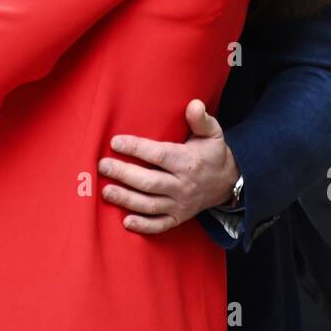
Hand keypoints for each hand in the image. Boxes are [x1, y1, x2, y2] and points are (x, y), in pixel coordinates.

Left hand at [98, 99, 239, 235]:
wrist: (228, 182)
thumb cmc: (212, 154)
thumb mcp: (212, 133)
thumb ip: (201, 119)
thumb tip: (194, 104)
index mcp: (188, 162)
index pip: (158, 155)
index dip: (136, 149)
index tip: (115, 142)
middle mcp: (183, 185)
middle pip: (149, 181)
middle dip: (123, 174)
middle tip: (102, 166)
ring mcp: (180, 204)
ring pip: (150, 204)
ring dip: (126, 199)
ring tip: (106, 191)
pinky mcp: (179, 218)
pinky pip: (160, 225)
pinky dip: (143, 226)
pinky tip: (126, 222)